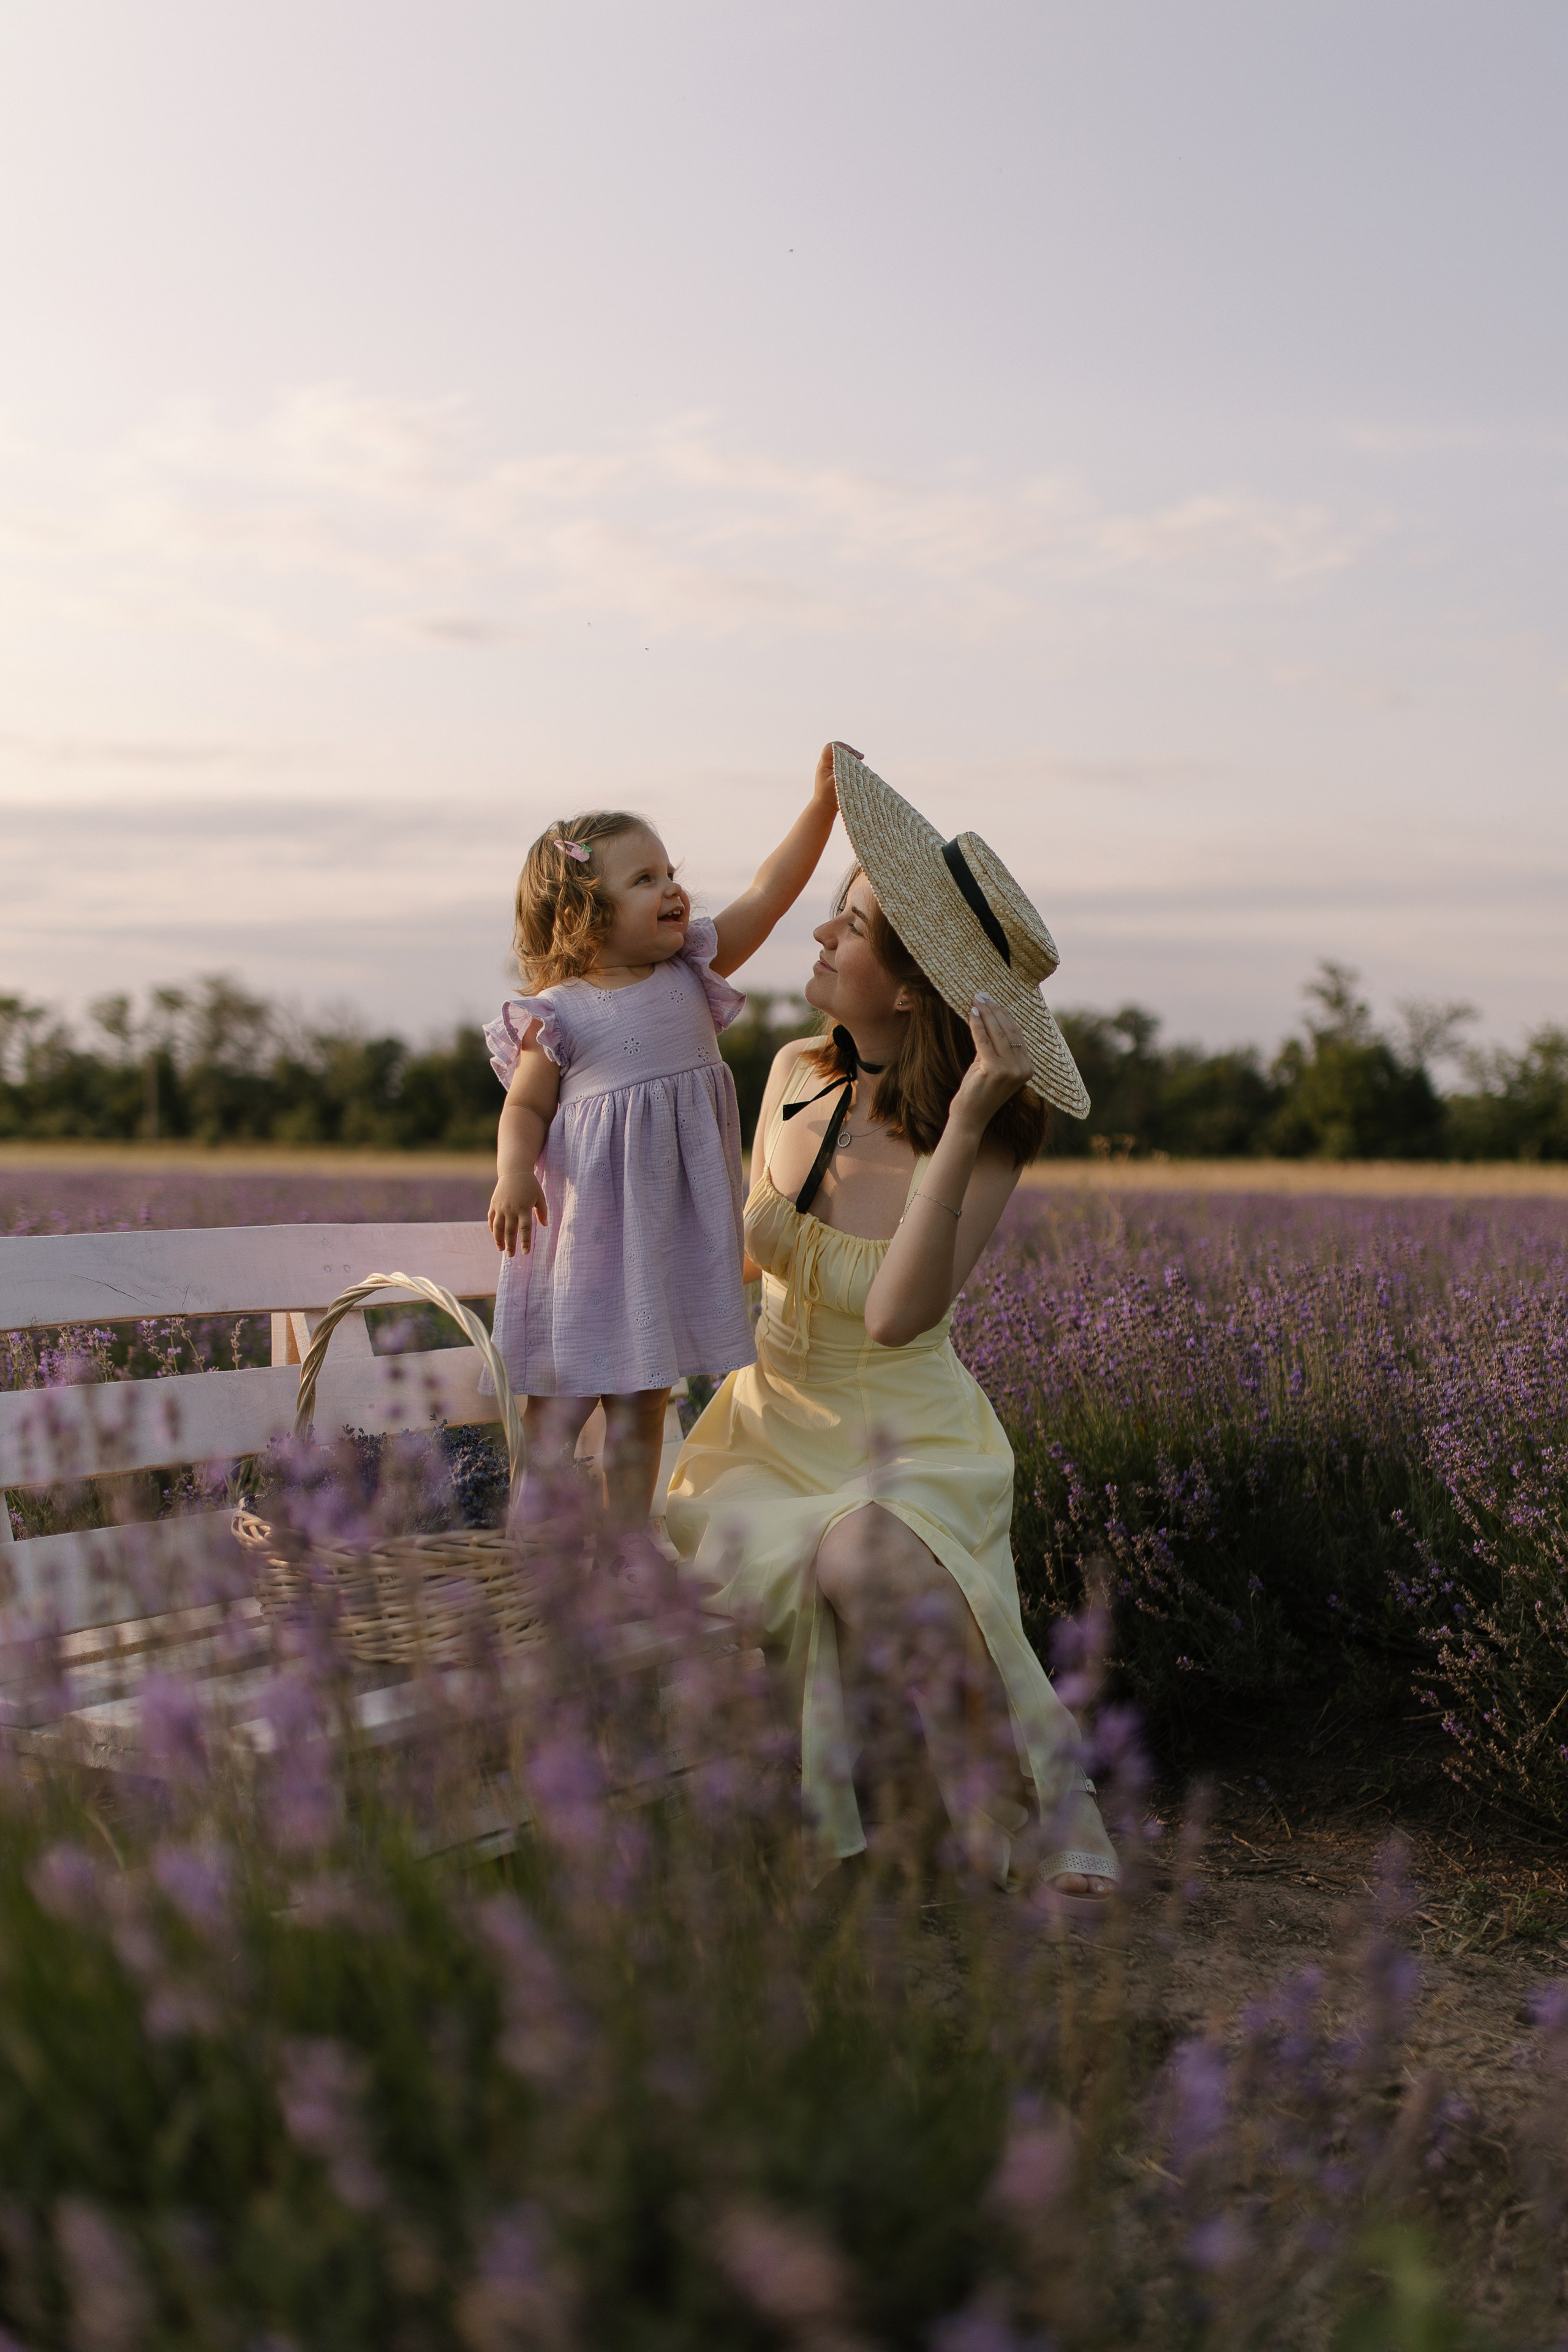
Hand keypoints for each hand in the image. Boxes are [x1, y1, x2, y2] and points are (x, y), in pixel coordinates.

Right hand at [488, 1171, 548, 1256]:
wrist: (514, 1171)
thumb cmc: (530, 1185)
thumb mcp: (540, 1196)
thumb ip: (543, 1212)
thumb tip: (545, 1225)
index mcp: (524, 1208)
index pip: (525, 1229)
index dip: (525, 1242)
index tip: (525, 1252)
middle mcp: (511, 1209)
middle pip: (510, 1232)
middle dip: (511, 1245)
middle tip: (511, 1255)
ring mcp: (501, 1207)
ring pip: (498, 1228)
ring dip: (499, 1240)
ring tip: (501, 1249)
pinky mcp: (494, 1205)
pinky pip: (491, 1220)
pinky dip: (493, 1229)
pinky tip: (495, 1236)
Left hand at [813, 740, 859, 807]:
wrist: (824, 806)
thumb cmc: (828, 796)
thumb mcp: (835, 782)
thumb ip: (843, 771)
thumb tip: (855, 762)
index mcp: (824, 764)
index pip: (831, 747)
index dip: (842, 747)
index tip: (852, 754)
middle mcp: (827, 763)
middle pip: (839, 749)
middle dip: (851, 751)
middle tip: (860, 757)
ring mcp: (832, 766)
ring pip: (843, 755)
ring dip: (853, 757)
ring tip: (861, 760)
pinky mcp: (838, 771)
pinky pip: (846, 762)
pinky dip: (853, 763)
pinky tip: (860, 766)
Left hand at [949, 995, 1032, 1134]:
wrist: (971, 1117)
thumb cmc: (979, 1091)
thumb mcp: (990, 1065)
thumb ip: (994, 1046)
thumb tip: (988, 1017)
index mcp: (1028, 1068)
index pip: (1017, 1034)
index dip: (1005, 1015)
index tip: (993, 1001)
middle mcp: (1023, 1069)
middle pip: (1009, 1031)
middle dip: (994, 1010)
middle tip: (982, 995)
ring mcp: (1011, 1071)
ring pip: (998, 1034)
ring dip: (986, 1014)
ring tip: (976, 1000)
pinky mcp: (995, 1071)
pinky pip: (984, 1041)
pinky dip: (977, 1025)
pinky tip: (972, 1013)